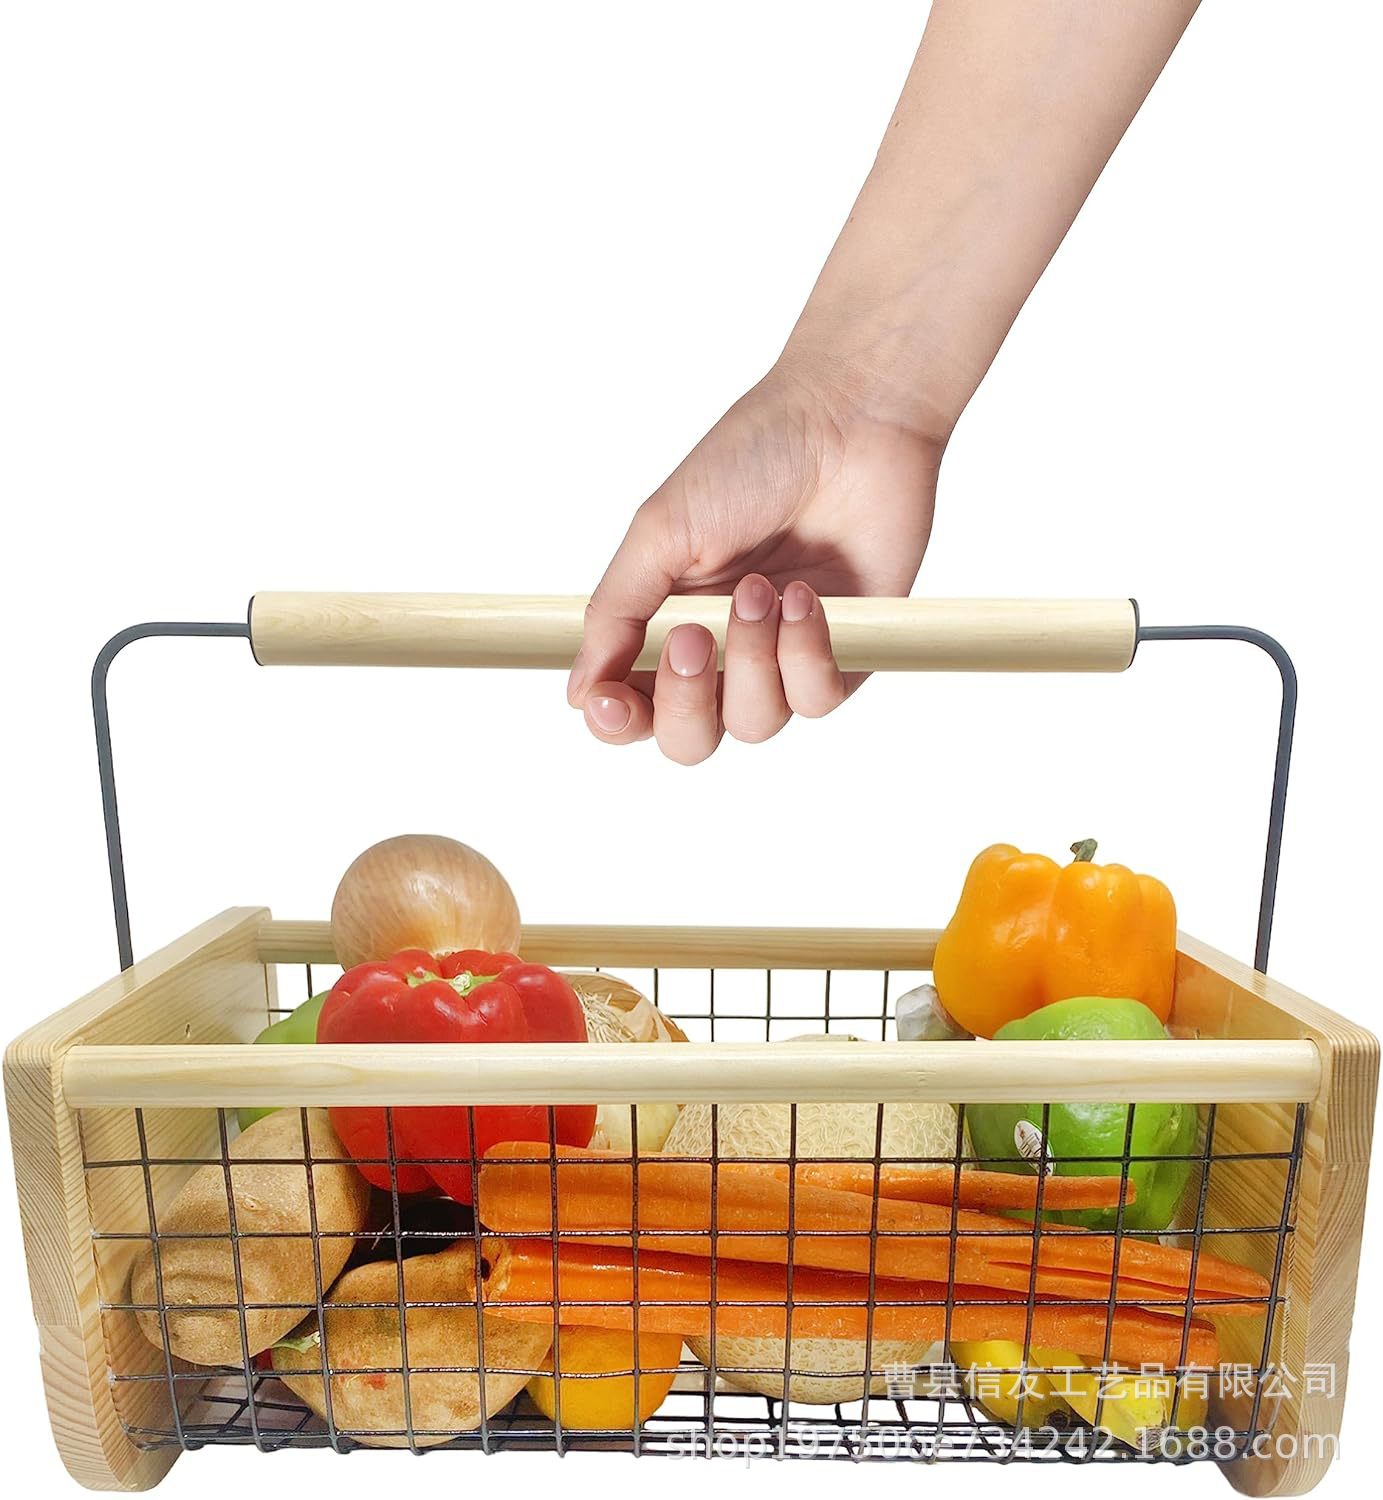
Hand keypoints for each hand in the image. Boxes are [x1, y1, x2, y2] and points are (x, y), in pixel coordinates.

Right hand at [567, 361, 943, 763]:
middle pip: (689, 739)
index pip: (632, 707)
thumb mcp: (660, 532)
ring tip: (763, 588)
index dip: (617, 721)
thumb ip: (616, 614)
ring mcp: (784, 659)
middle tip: (695, 638)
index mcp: (667, 624)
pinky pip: (816, 699)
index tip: (611, 702)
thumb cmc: (749, 460)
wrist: (847, 421)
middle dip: (685, 703)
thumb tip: (578, 690)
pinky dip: (806, 652)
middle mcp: (724, 652)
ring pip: (754, 724)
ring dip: (753, 659)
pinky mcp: (847, 656)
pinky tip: (806, 596)